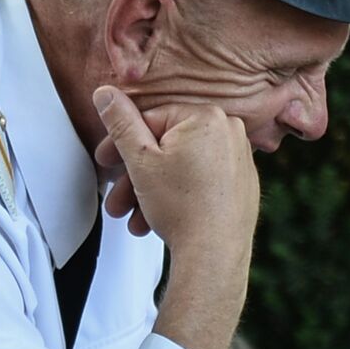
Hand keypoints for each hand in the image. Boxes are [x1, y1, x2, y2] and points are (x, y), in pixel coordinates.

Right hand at [92, 86, 258, 254]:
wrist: (215, 253)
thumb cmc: (184, 209)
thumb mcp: (139, 160)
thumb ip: (120, 122)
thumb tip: (107, 94)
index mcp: (207, 116)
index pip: (151, 120)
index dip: (121, 143)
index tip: (106, 161)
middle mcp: (230, 131)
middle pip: (167, 146)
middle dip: (135, 174)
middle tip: (116, 195)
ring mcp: (240, 157)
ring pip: (183, 166)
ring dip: (152, 190)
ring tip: (134, 214)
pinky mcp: (243, 182)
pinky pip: (203, 180)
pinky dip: (180, 194)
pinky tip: (160, 216)